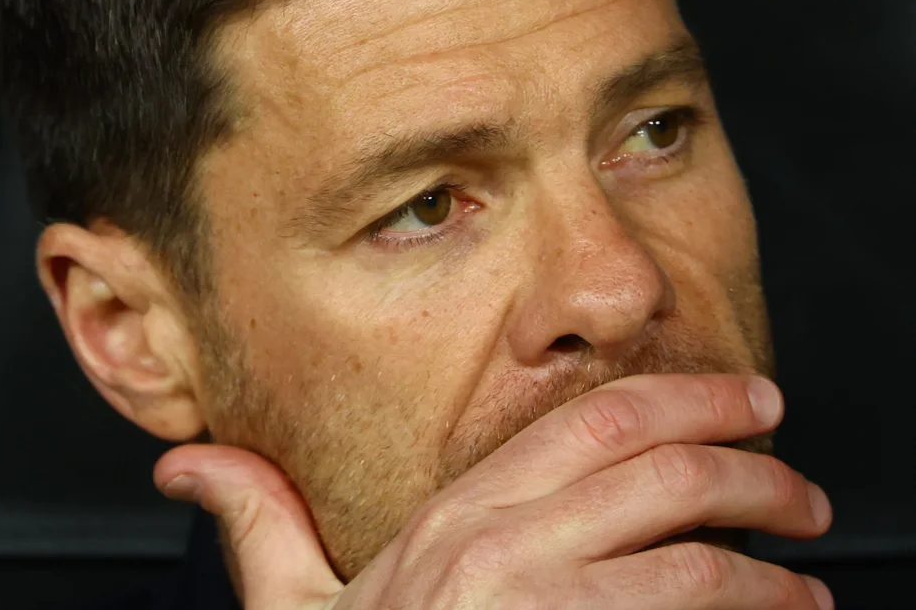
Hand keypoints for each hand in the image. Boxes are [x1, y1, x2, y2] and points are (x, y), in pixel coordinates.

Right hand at [155, 374, 833, 608]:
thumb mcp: (292, 608)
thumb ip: (256, 521)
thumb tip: (184, 462)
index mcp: (454, 523)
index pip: (590, 425)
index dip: (684, 400)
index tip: (744, 403)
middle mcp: (503, 555)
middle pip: (662, 471)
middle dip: (754, 466)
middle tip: (799, 485)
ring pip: (698, 560)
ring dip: (774, 564)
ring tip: (806, 574)